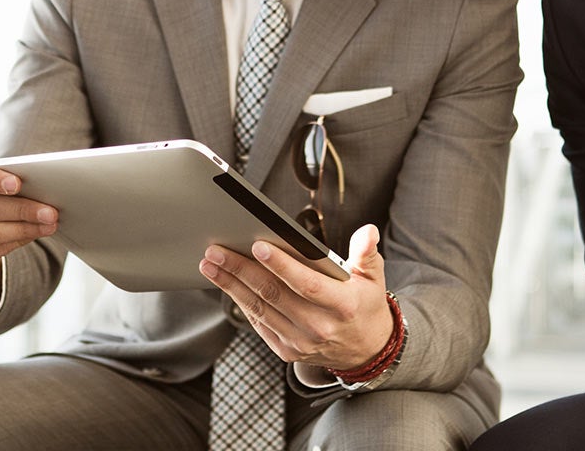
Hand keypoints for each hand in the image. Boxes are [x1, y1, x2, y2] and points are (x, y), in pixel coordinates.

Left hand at [199, 223, 394, 376]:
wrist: (365, 351)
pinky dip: (240, 302)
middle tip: (216, 251)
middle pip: (273, 295)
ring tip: (210, 264)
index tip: (257, 245)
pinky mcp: (287, 351)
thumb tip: (367, 232)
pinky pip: (259, 323)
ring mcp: (300, 342)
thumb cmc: (365, 304)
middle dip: (241, 270)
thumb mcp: (374, 277)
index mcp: (342, 305)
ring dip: (231, 285)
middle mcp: (319, 327)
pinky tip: (226, 284)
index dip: (281, 265)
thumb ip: (367, 253)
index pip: (306, 284)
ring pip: (259, 309)